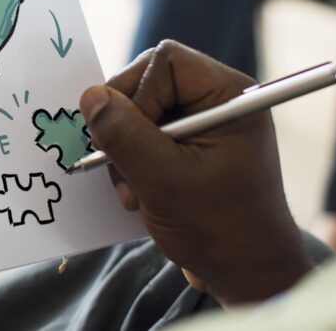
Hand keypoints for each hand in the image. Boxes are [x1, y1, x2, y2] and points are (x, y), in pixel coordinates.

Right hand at [79, 41, 312, 305]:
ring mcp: (204, 121)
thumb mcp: (163, 180)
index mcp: (228, 96)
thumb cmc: (219, 228)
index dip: (137, 94)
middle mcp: (218, 99)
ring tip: (136, 191)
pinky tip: (141, 191)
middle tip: (124, 168)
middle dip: (127, 125)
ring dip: (127, 149)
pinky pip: (145, 132)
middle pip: (147, 81)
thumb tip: (89, 96)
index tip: (133, 141)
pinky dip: (134, 160)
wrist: (246, 274)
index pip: (164, 61)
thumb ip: (124, 134)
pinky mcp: (190, 142)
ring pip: (139, 109)